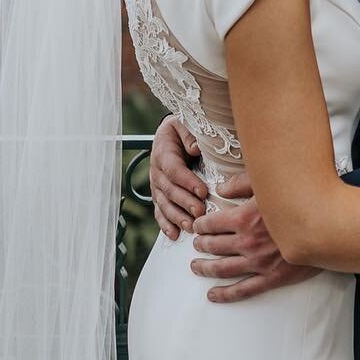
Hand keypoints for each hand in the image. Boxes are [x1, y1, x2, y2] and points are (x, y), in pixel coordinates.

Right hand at [149, 114, 207, 238]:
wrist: (169, 135)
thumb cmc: (182, 130)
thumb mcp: (184, 124)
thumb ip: (189, 135)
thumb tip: (195, 148)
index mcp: (163, 152)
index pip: (174, 169)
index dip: (187, 181)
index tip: (203, 191)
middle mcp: (156, 171)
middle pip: (169, 190)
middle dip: (185, 203)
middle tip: (200, 212)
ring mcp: (156, 185)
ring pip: (164, 204)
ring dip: (176, 217)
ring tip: (190, 227)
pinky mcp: (159, 196)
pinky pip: (160, 211)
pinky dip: (165, 224)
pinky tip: (174, 235)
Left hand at [189, 172, 319, 302]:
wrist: (329, 226)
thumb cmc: (300, 202)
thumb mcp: (270, 184)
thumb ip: (241, 184)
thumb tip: (219, 189)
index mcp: (244, 219)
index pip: (211, 224)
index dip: (201, 225)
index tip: (198, 226)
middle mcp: (247, 243)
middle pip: (214, 246)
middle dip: (201, 245)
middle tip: (196, 245)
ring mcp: (259, 263)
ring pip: (222, 269)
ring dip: (205, 268)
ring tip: (196, 266)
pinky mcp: (272, 278)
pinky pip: (243, 290)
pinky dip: (225, 294)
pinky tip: (212, 295)